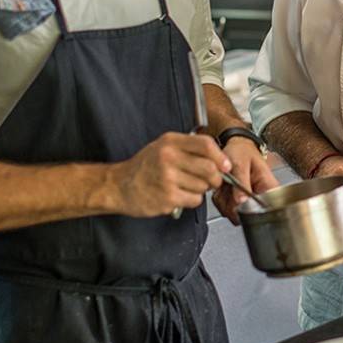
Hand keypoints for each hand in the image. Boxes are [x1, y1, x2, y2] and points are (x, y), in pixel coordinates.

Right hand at [107, 133, 229, 217]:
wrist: (118, 186)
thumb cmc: (144, 167)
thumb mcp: (164, 147)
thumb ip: (190, 148)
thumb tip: (220, 159)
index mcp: (170, 143)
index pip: (206, 144)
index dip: (220, 156)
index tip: (225, 165)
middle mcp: (168, 158)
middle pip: (209, 168)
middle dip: (215, 178)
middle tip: (211, 181)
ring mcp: (167, 179)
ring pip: (203, 186)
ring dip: (200, 190)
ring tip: (185, 187)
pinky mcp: (167, 198)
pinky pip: (194, 200)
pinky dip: (191, 200)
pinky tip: (178, 195)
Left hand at [214, 138, 278, 224]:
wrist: (234, 147)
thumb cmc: (242, 151)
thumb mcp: (241, 163)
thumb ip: (242, 182)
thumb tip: (241, 201)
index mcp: (270, 188)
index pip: (264, 209)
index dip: (247, 207)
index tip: (237, 197)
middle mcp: (262, 197)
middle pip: (246, 215)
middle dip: (231, 202)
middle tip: (229, 185)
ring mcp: (249, 202)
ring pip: (233, 214)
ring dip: (224, 199)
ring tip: (226, 184)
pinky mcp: (239, 203)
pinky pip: (226, 210)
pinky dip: (220, 199)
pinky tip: (224, 187)